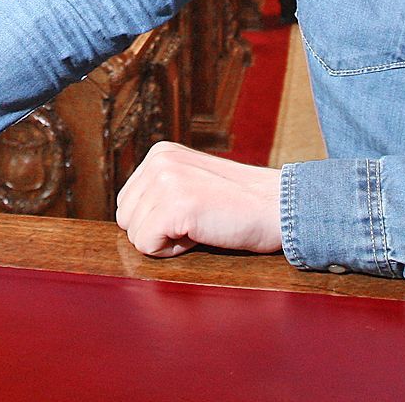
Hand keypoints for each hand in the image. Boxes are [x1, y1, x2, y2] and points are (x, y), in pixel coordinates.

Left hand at [114, 141, 282, 257]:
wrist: (278, 207)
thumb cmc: (239, 205)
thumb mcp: (191, 181)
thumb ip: (160, 190)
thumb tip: (129, 218)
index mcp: (159, 153)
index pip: (127, 203)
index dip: (157, 220)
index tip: (191, 212)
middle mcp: (158, 161)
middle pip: (126, 219)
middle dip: (158, 231)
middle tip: (197, 221)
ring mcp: (166, 181)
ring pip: (135, 235)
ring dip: (167, 241)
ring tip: (200, 225)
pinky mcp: (175, 206)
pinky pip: (147, 246)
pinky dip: (173, 251)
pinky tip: (199, 234)